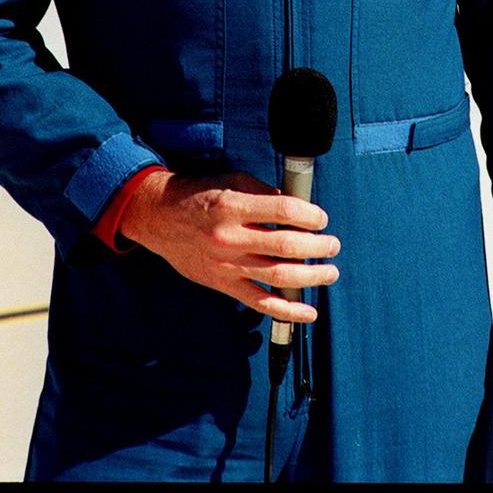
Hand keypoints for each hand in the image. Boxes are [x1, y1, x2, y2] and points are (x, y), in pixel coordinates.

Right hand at [119, 169, 339, 322]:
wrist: (159, 217)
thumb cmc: (198, 194)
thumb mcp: (231, 181)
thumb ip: (264, 194)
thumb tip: (297, 208)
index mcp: (233, 206)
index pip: (284, 211)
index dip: (310, 215)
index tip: (321, 218)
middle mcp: (230, 238)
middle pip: (287, 246)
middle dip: (318, 246)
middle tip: (333, 244)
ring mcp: (227, 265)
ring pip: (279, 277)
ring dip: (311, 276)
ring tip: (330, 271)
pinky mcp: (223, 284)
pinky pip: (260, 303)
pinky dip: (288, 311)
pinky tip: (309, 312)